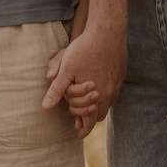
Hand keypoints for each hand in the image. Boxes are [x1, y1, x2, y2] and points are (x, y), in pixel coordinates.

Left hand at [42, 21, 124, 138]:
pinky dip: (104, 94)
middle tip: (78, 117)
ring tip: (86, 103)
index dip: (83, 130)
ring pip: (107, 104)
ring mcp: (116, 85)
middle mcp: (109, 94)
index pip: (90, 121)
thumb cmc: (84, 49)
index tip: (77, 135)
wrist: (107, 31)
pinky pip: (112, 92)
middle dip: (88, 118)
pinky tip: (96, 87)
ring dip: (97, 105)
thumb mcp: (66, 69)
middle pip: (99, 115)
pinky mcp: (120, 75)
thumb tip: (45, 106)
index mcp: (95, 96)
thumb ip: (57, 90)